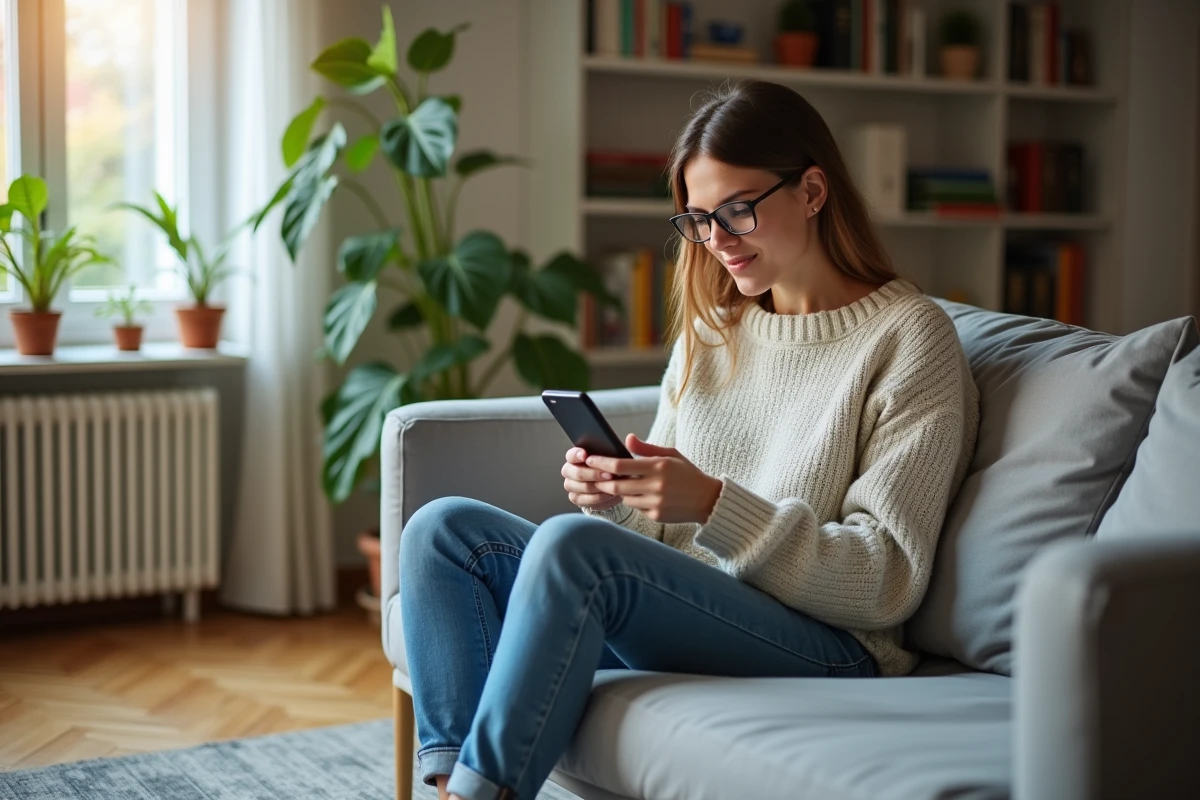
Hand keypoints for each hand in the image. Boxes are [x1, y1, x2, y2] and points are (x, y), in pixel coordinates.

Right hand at [562, 446, 623, 510]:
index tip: (586, 455)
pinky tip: (608, 495)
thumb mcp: (617, 457)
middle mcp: (570, 470)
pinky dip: (596, 498)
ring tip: (612, 486)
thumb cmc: (614, 468)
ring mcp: (571, 485)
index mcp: (576, 456)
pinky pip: (582, 500)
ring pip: (578, 487)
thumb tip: (631, 438)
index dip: (577, 455)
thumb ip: (620, 448)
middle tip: (609, 475)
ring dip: (596, 487)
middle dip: (593, 474)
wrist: (614, 487)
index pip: (572, 454)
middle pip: (575, 473)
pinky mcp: (576, 498)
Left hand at [585, 434, 722, 523]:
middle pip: (617, 485)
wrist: (708, 500)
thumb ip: (647, 448)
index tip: (590, 459)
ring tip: (622, 484)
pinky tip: (642, 496)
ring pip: (624, 498)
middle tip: (594, 476)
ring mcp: (655, 503)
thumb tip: (627, 439)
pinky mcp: (656, 516)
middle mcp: (656, 486)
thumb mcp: (671, 455)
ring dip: (619, 492)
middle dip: (603, 481)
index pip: (620, 465)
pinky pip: (636, 508)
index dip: (601, 463)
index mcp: (658, 466)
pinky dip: (634, 501)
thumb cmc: (687, 474)